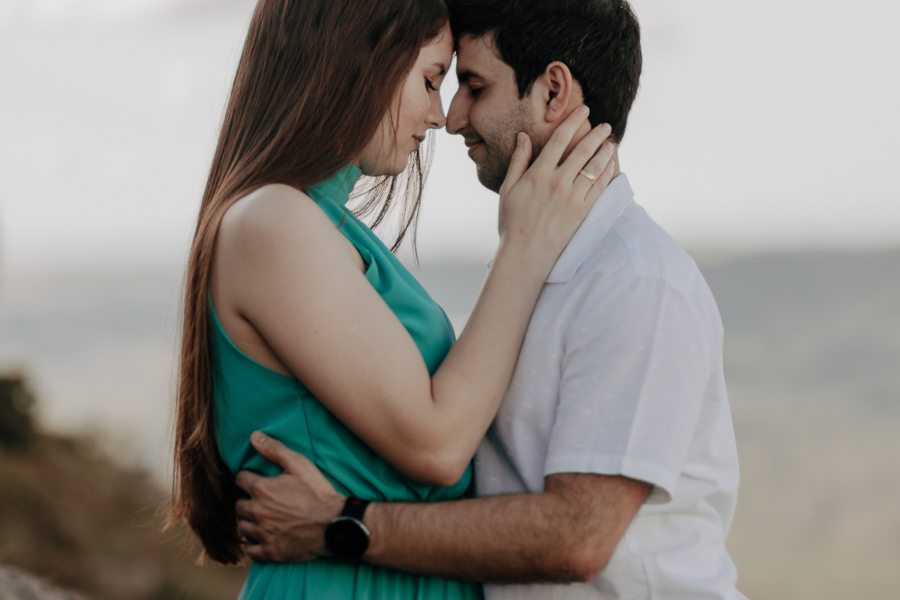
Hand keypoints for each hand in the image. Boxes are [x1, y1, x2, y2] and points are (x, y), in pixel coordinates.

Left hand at [235, 431, 345, 561]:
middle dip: (247, 501)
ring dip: (249, 522)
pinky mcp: (270, 551)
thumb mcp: (299, 465)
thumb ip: (275, 450)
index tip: (255, 480)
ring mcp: (262, 533)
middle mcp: (257, 511)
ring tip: (262, 518)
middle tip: (261, 500)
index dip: (248, 478)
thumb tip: (254, 436)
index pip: (240, 480)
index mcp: (262, 489)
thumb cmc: (318, 493)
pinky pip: (250, 550)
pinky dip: (253, 544)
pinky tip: (262, 537)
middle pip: (238, 505)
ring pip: (242, 527)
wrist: (334, 524)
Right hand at [498, 107, 616, 276]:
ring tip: (612, 143)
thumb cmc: (512, 222)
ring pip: (595, 168)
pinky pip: (600, 187)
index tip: (583, 111)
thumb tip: (523, 136)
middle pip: (583, 150)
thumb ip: (518, 161)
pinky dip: (608, 173)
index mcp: (538, 174)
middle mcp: (558, 183)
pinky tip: (611, 166)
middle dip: (597, 134)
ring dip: (606, 152)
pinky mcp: (583, 212)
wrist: (526, 254)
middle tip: (606, 125)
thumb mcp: (507, 189)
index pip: (560, 139)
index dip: (573, 121)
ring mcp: (573, 197)